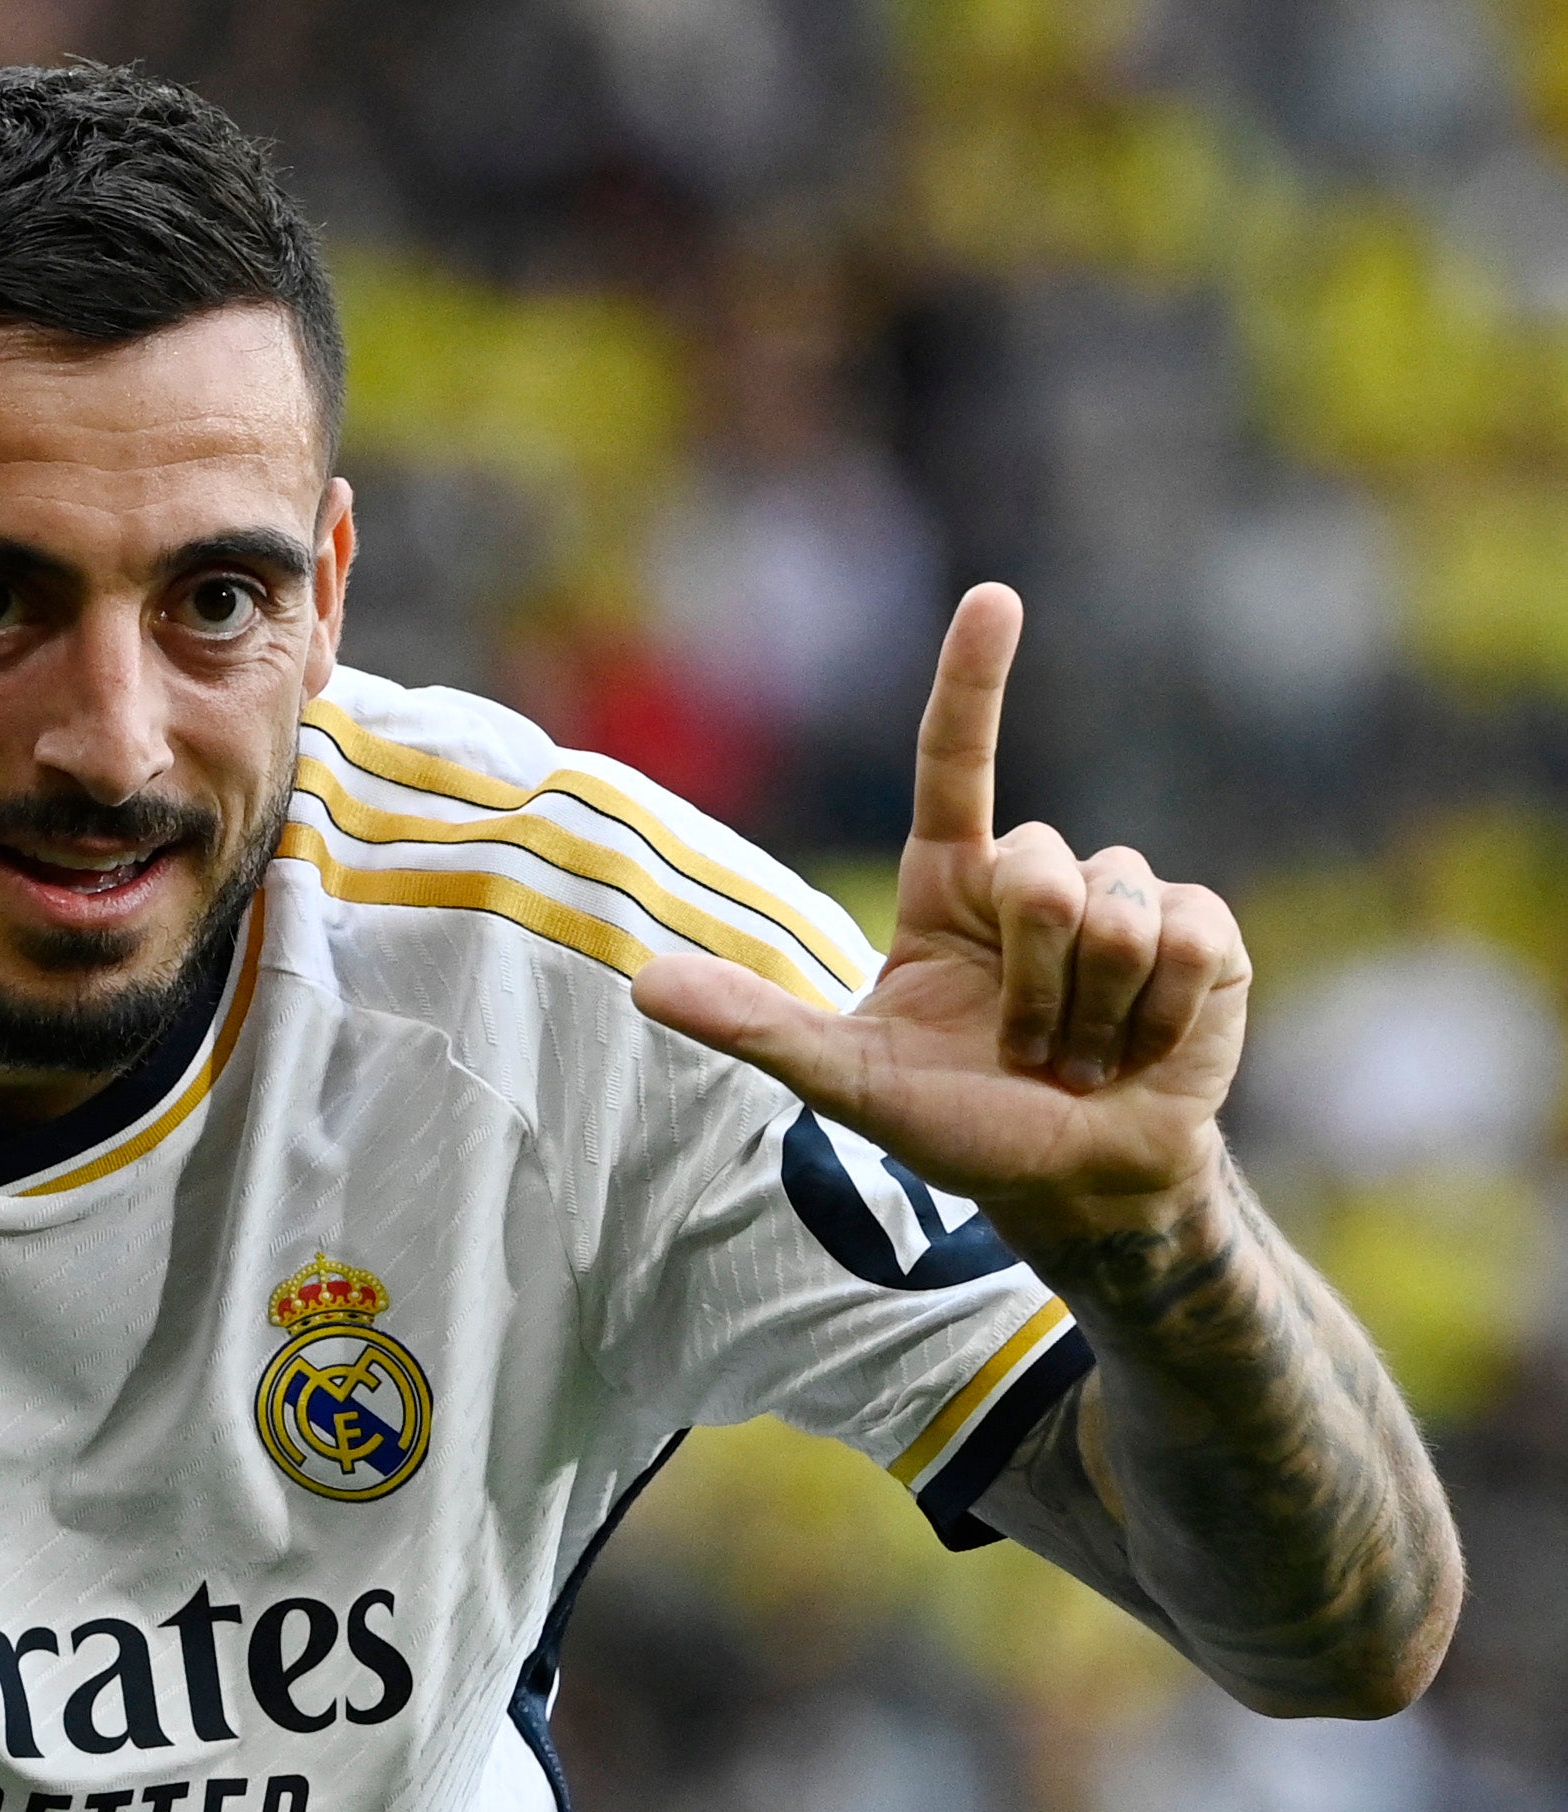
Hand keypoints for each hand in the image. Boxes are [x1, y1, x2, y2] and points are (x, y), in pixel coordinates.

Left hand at [630, 585, 1250, 1244]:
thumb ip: (753, 1025)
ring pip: (1111, 911)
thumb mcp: (844, 1078)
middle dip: (1032, 985)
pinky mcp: (1200, 933)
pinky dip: (1154, 1013)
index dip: (975, 681)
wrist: (1076, 1182)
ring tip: (1080, 1054)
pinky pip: (1181, 938)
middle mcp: (1035, 876)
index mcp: (951, 884)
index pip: (958, 762)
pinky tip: (1143, 1047)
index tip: (994, 599)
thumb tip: (643, 986)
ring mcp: (1124, 897)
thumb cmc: (957, 1123)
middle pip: (1040, 875)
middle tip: (1024, 1049)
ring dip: (1089, 1009)